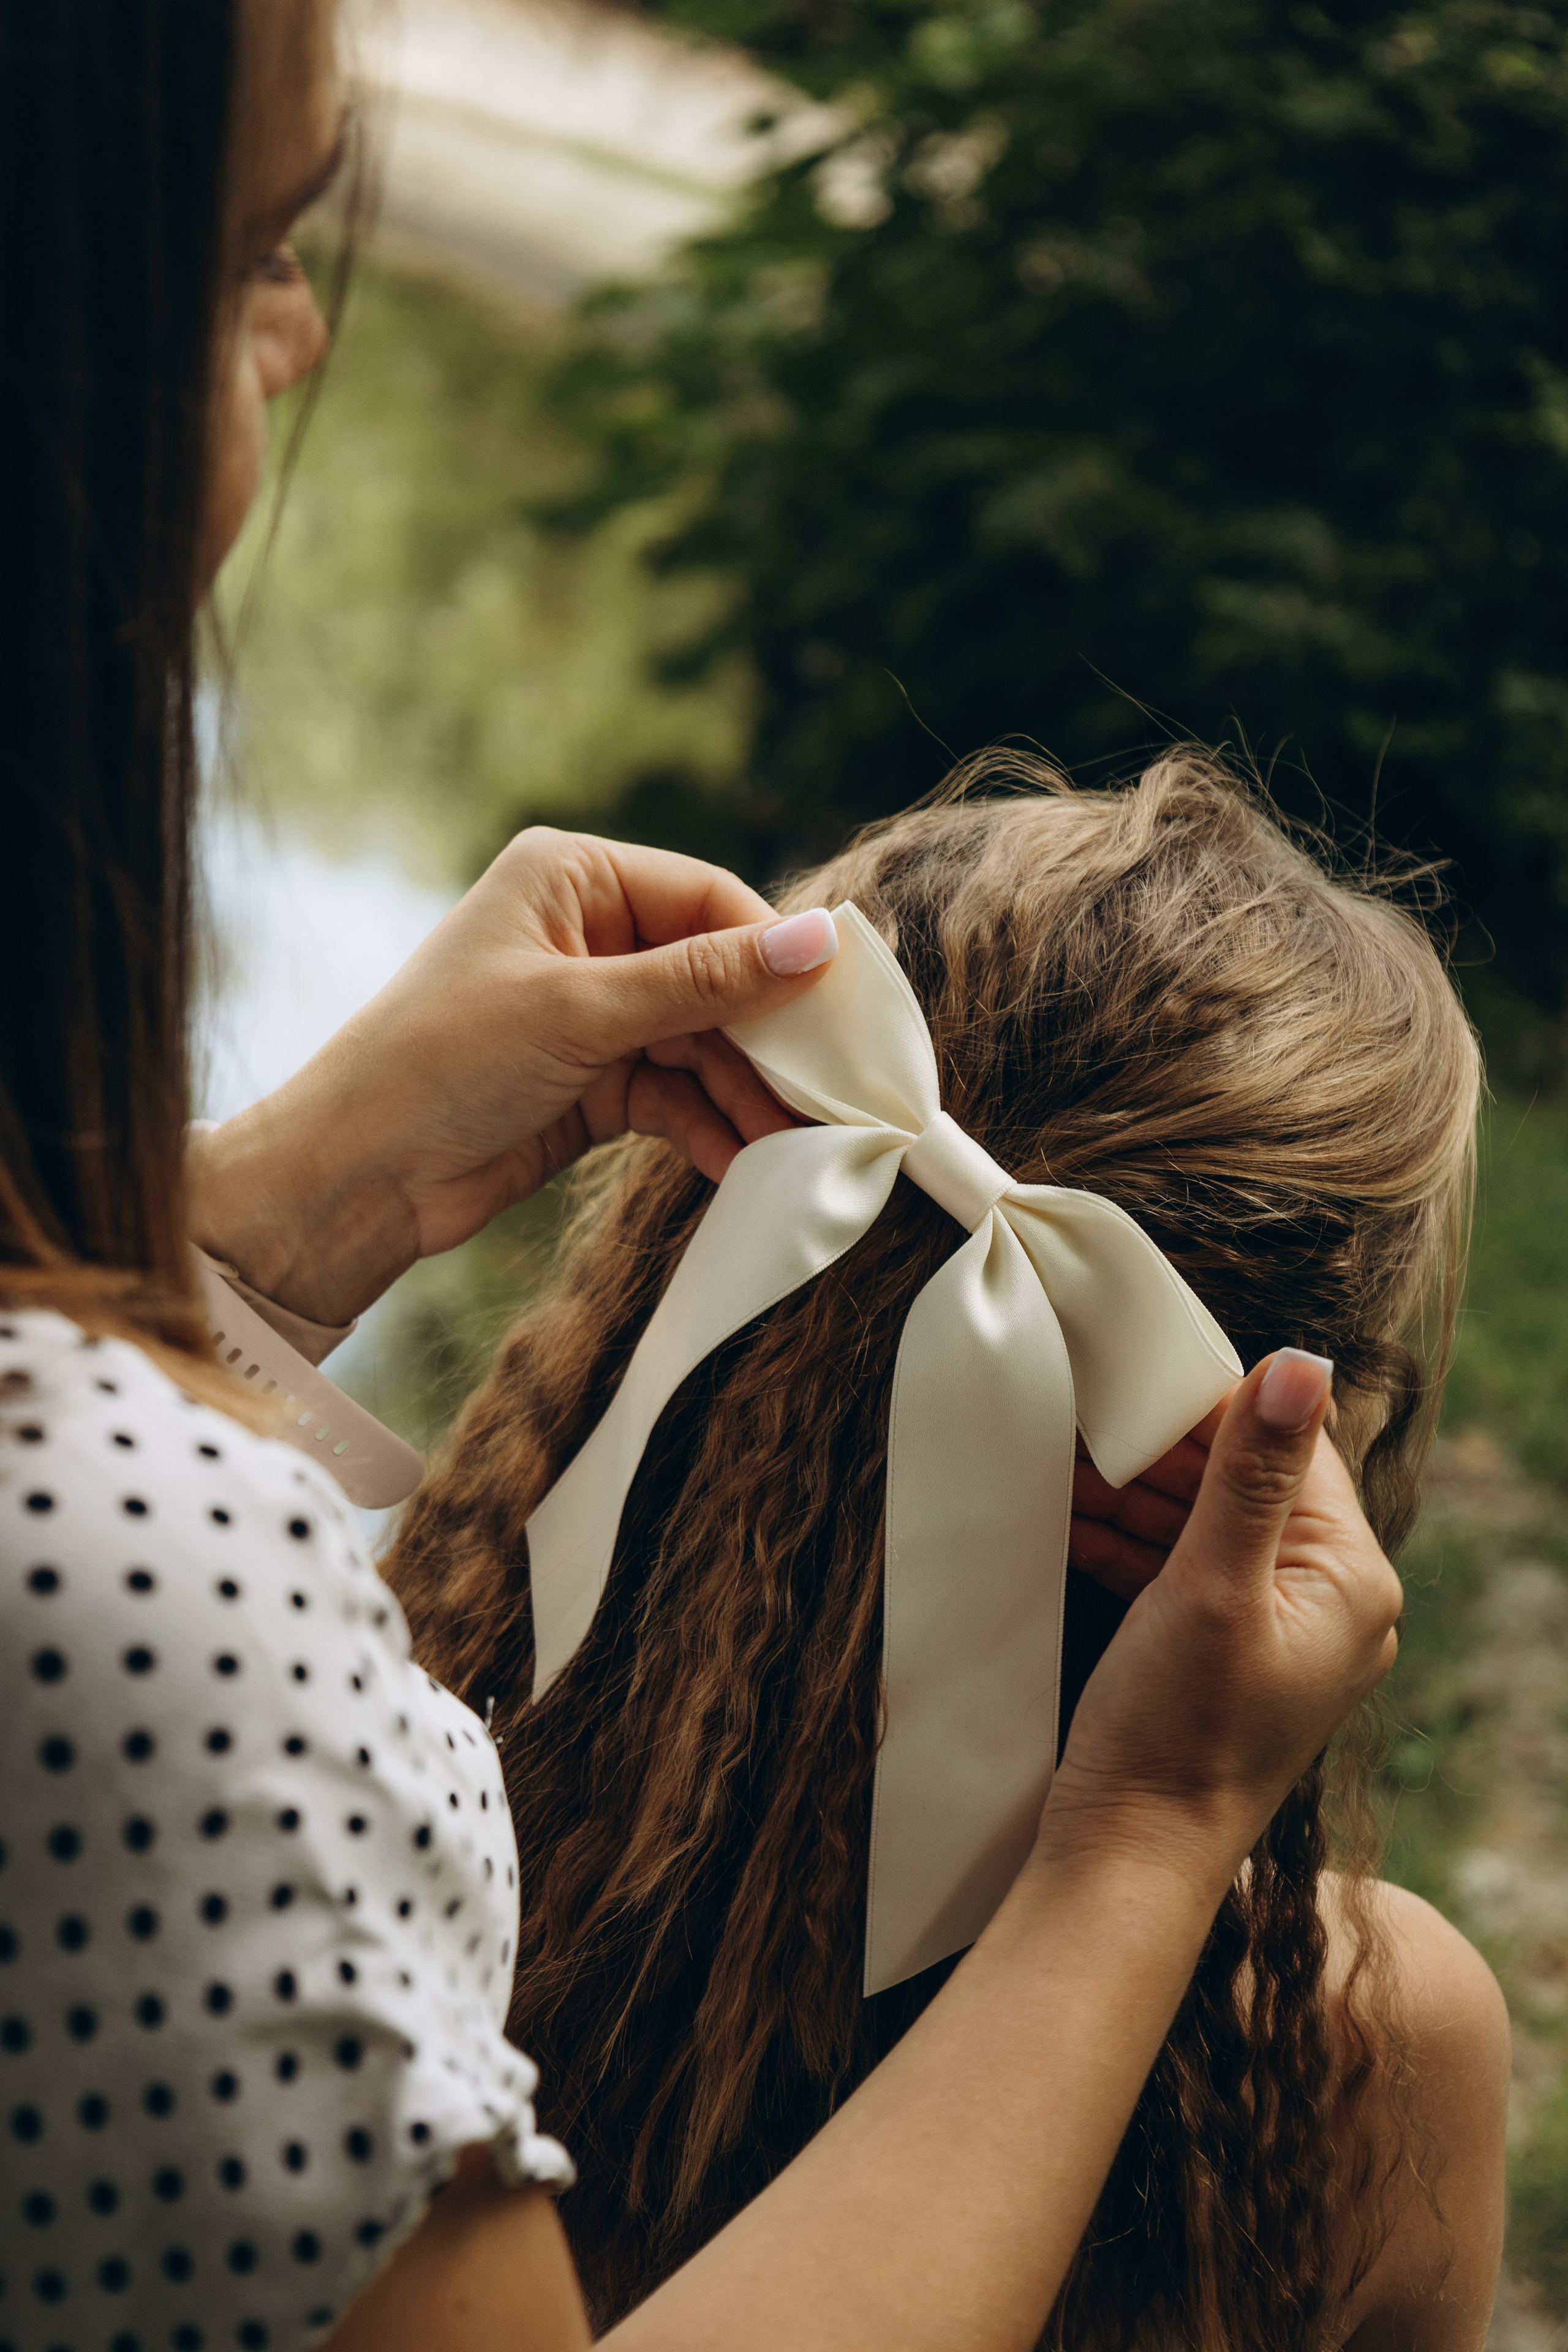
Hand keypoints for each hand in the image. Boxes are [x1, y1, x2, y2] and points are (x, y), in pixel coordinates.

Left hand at [186, 829, 835, 1326]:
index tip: (842, 1009)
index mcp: (572, 877)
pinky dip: (708, 1126)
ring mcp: (589, 1012)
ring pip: (701, 1044)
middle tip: (835, 1089)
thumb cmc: (440, 1062)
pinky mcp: (590, 1083)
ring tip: (799, 1141)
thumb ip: (703, 983)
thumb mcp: (580, 1012)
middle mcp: (585, 933)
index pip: (708, 899)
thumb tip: (819, 944)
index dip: (778, 954)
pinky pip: (674, 1095)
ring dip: (747, 1094)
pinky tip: (743, 1162)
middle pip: (715, 976)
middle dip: (769, 1038)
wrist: (352, 1177)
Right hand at [1041, 1349, 1401, 1885]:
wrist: (1129, 1857)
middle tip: (1091, 1413)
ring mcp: (1278, 1634)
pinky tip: (1074, 1516)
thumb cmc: (1175, 1733)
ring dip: (1139, 1492)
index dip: (1216, 1404)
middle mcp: (1331, 1605)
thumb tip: (1300, 1364)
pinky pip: (1185, 1571)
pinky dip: (1134, 1541)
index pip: (1291, 1450)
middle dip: (1167, 1448)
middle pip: (1248, 1483)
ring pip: (1208, 1525)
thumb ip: (1251, 1474)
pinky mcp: (1227, 1657)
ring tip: (1067, 1462)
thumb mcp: (1210, 1586)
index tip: (1142, 1370)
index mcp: (1351, 1581)